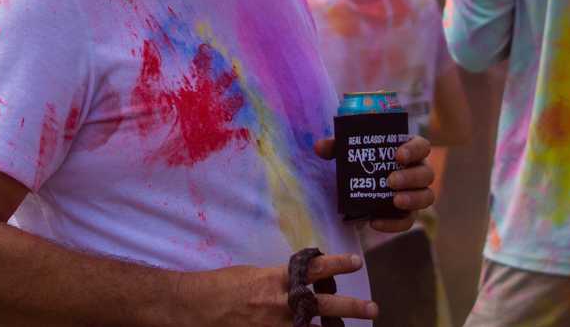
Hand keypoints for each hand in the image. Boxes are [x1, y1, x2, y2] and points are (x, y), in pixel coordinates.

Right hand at [188, 252, 372, 324]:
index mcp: (275, 280)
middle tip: (373, 308)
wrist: (196, 307)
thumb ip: (278, 279)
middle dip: (351, 307)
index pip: (312, 269)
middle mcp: (279, 304)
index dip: (336, 264)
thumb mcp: (252, 274)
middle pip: (323, 307)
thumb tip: (298, 281)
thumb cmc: (221, 286)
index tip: (356, 261)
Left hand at [310, 134, 434, 230]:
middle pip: (426, 173)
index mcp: (408, 150)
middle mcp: (418, 171)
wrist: (358, 188)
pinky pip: (408, 221)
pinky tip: (376, 222)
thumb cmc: (360, 161)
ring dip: (413, 199)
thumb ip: (335, 147)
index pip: (422, 145)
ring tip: (395, 201)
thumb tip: (320, 147)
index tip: (398, 156)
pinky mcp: (408, 214)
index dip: (414, 150)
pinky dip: (394, 224)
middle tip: (390, 181)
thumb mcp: (348, 152)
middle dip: (410, 178)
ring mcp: (416, 193)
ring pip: (427, 197)